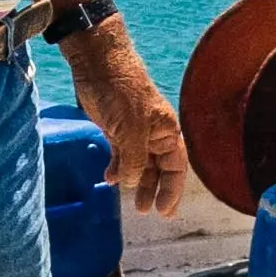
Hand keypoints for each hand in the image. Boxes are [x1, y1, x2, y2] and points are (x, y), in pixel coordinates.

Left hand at [76, 33, 197, 215]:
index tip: (164, 211)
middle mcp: (154, 133)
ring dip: (136, 182)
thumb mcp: (131, 131)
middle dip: (155, 190)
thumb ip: (135, 160)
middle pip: (159, 168)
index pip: (176, 167)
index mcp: (166, 131)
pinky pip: (121, 155)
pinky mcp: (116, 128)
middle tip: (148, 212)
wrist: (99, 64)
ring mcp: (134, 131)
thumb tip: (132, 184)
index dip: (172, 189)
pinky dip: (118, 168)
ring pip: (139, 163)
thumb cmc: (122, 94)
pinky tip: (110, 178)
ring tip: (131, 204)